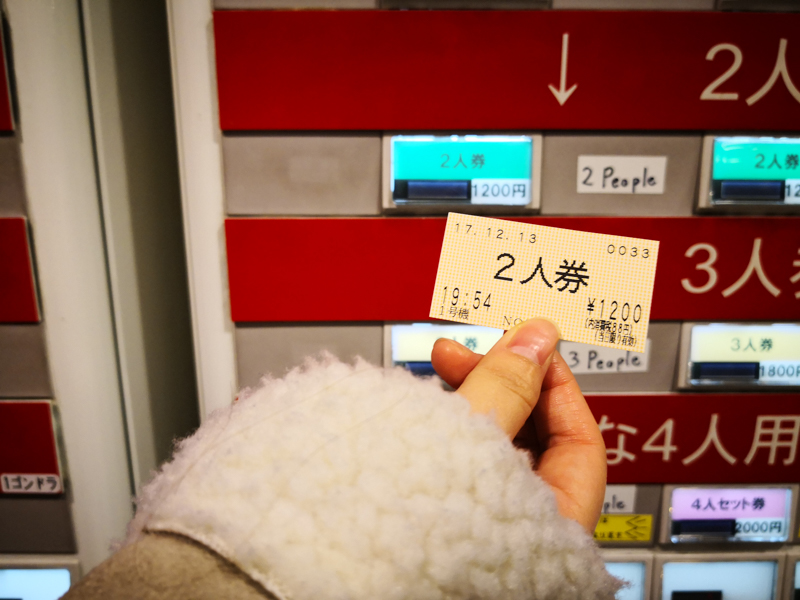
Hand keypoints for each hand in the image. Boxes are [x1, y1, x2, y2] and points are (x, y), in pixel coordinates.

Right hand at [431, 318, 605, 533]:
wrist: (339, 574)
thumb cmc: (418, 537)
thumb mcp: (471, 442)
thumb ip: (507, 387)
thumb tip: (537, 339)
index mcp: (557, 526)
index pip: (578, 437)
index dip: (550, 382)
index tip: (522, 345)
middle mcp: (527, 532)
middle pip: (532, 439)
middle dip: (499, 386)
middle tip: (457, 355)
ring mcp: (486, 528)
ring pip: (491, 450)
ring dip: (467, 405)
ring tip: (429, 380)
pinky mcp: (447, 521)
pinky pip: (460, 467)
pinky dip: (445, 434)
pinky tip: (417, 414)